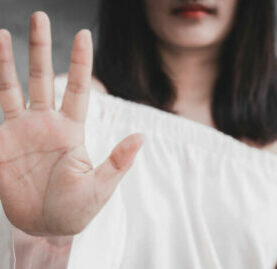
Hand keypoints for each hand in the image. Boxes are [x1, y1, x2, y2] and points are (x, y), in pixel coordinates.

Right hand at [0, 11, 143, 235]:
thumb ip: (118, 161)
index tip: (83, 35)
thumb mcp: (100, 187)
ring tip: (1, 33)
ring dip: (6, 61)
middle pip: (43, 77)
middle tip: (39, 17)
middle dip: (41, 47)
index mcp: (72, 130)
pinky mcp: (2, 143)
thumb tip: (141, 137)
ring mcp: (22, 131)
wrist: (47, 226)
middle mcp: (47, 123)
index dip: (80, 62)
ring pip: (13, 87)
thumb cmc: (77, 209)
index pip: (77, 88)